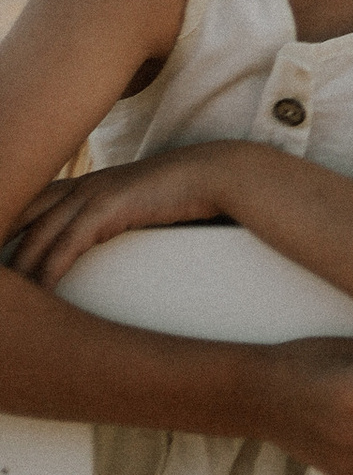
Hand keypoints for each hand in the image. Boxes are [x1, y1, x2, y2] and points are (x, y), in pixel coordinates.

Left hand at [4, 142, 245, 286]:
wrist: (209, 173)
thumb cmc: (173, 192)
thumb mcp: (128, 203)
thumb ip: (103, 218)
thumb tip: (90, 245)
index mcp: (78, 184)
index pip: (24, 206)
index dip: (4, 227)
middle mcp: (77, 185)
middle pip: (19, 218)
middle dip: (1, 247)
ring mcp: (91, 194)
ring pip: (37, 236)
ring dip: (18, 270)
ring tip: (7, 301)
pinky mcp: (108, 208)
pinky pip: (67, 245)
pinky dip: (49, 271)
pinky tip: (40, 291)